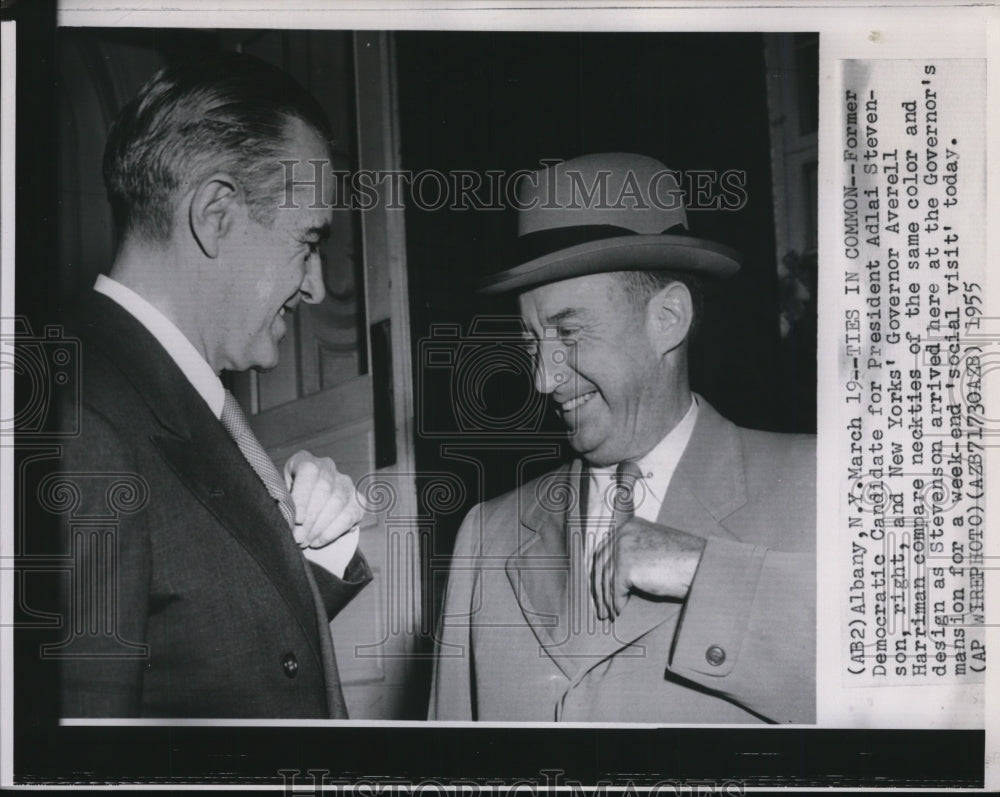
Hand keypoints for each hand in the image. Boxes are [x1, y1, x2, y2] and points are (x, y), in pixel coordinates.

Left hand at [284, 451, 362, 548]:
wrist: (305, 504)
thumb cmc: (287, 499)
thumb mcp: (279, 494)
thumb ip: (282, 502)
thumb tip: (285, 521)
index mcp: (305, 460)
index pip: (309, 472)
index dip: (303, 496)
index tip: (297, 520)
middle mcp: (328, 467)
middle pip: (325, 490)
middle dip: (311, 518)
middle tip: (298, 538)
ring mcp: (345, 483)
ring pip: (338, 503)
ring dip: (320, 527)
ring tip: (305, 542)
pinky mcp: (358, 500)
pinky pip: (349, 516)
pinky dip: (332, 531)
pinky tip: (317, 541)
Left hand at [590, 517, 706, 619]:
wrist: (703, 564)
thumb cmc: (686, 561)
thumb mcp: (655, 548)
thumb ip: (636, 553)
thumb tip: (616, 575)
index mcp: (630, 526)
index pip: (605, 550)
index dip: (600, 572)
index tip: (599, 588)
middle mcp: (623, 533)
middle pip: (600, 564)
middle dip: (599, 587)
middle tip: (599, 605)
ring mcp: (623, 548)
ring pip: (606, 579)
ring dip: (606, 599)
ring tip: (607, 613)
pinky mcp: (627, 566)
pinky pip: (616, 590)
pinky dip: (617, 604)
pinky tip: (620, 612)